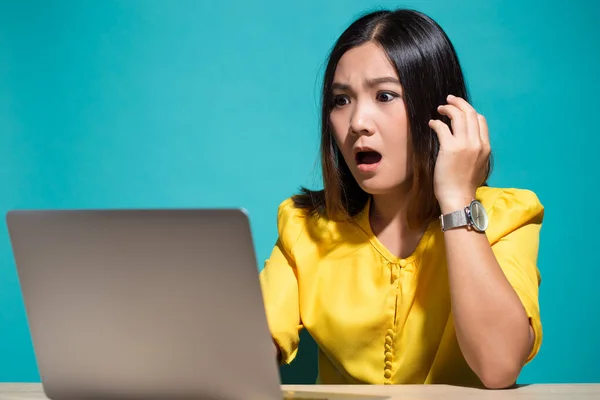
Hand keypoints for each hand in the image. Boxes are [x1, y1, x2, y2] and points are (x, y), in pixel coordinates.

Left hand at [429, 95, 490, 213]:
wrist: (458, 197)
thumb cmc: (465, 184)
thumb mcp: (479, 165)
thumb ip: (476, 150)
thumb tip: (468, 140)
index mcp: (485, 146)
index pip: (480, 120)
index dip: (469, 111)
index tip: (460, 110)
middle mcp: (477, 143)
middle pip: (470, 113)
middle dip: (459, 103)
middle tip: (449, 99)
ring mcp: (464, 145)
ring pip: (458, 116)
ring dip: (448, 108)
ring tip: (440, 108)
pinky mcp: (450, 148)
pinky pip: (442, 127)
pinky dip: (436, 122)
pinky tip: (432, 124)